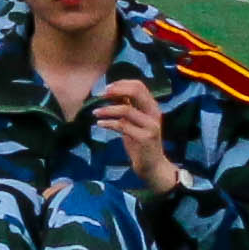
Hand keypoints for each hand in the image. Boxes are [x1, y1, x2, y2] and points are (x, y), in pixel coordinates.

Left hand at [90, 78, 186, 196]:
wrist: (152, 165)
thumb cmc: (140, 142)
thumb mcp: (135, 121)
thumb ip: (127, 107)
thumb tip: (109, 92)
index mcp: (152, 106)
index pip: (139, 85)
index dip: (121, 84)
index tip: (105, 89)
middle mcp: (154, 113)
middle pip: (136, 92)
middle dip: (115, 91)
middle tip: (100, 95)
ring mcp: (150, 125)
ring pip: (126, 109)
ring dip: (107, 109)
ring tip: (95, 112)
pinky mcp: (144, 138)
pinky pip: (122, 125)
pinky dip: (108, 123)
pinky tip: (99, 124)